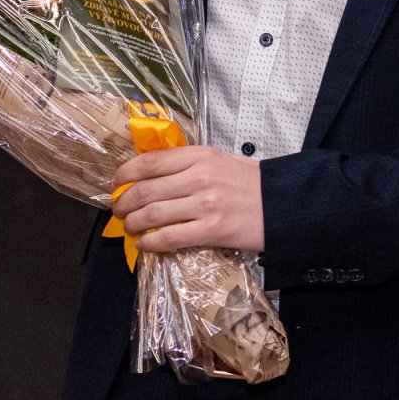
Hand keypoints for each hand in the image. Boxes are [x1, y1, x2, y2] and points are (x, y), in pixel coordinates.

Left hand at [111, 144, 263, 252]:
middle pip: (146, 190)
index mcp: (199, 156)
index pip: (150, 162)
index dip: (125, 174)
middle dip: (124, 202)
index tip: (116, 183)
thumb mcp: (219, 159)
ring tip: (129, 227)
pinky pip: (170, 237)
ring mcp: (204, 205)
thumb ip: (188, 164)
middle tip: (118, 210)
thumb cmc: (251, 182)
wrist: (283, 204)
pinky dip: (150, 242)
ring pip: (153, 214)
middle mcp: (199, 177)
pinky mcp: (211, 231)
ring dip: (133, 223)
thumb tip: (154, 173)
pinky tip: (145, 244)